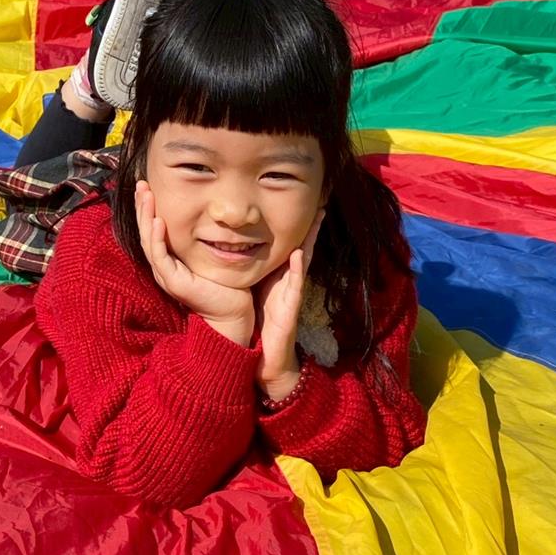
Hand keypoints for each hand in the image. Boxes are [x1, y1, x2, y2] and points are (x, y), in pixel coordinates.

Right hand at [135, 181, 254, 345]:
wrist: (232, 313)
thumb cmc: (226, 284)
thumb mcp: (212, 253)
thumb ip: (206, 235)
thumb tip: (213, 210)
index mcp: (169, 259)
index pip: (152, 229)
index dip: (148, 208)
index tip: (149, 185)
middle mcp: (163, 266)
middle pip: (145, 231)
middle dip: (142, 206)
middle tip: (141, 183)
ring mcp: (166, 275)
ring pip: (148, 241)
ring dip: (146, 216)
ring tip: (146, 195)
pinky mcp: (174, 282)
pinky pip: (161, 257)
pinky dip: (158, 238)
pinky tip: (159, 221)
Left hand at [255, 210, 323, 400]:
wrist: (264, 355)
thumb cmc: (258, 323)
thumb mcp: (254, 291)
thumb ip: (251, 272)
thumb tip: (236, 249)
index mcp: (278, 275)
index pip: (286, 244)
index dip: (294, 224)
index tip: (301, 200)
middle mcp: (289, 280)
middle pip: (301, 246)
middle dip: (310, 224)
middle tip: (319, 199)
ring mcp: (292, 293)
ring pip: (304, 260)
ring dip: (311, 239)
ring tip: (318, 217)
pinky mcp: (291, 308)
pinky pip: (296, 285)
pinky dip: (299, 269)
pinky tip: (300, 254)